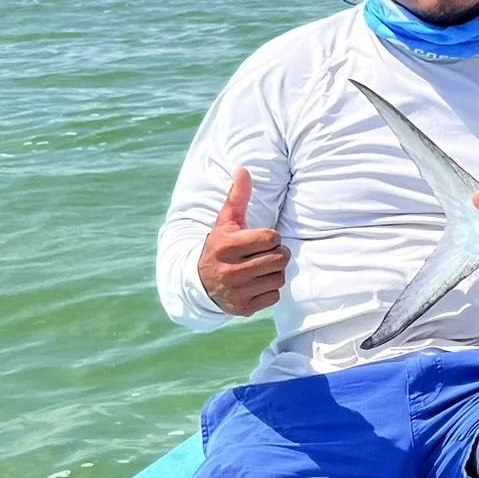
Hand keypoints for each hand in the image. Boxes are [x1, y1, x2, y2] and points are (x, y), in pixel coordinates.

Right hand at [197, 167, 288, 315]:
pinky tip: (255, 283)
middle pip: (279, 258)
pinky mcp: (243, 308)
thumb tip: (243, 169)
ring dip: (274, 271)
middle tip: (265, 253)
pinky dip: (269, 290)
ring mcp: (237, 292)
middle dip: (277, 253)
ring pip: (279, 277)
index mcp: (227, 246)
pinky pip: (274, 296)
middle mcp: (231, 271)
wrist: (199, 283)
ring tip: (260, 267)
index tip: (260, 239)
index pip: (271, 238)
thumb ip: (237, 197)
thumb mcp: (225, 222)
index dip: (270, 237)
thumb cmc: (219, 246)